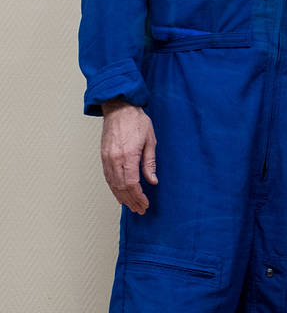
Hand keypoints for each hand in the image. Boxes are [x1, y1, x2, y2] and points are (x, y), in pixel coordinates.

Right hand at [100, 100, 156, 214]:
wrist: (119, 108)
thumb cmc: (136, 121)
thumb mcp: (150, 140)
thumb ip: (150, 162)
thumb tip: (152, 180)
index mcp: (128, 156)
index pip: (132, 184)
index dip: (138, 197)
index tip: (145, 204)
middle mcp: (115, 160)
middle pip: (122, 188)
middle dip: (131, 201)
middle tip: (139, 209)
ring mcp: (107, 159)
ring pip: (113, 185)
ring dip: (122, 198)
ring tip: (131, 206)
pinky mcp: (103, 157)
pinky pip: (108, 178)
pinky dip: (114, 189)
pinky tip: (119, 194)